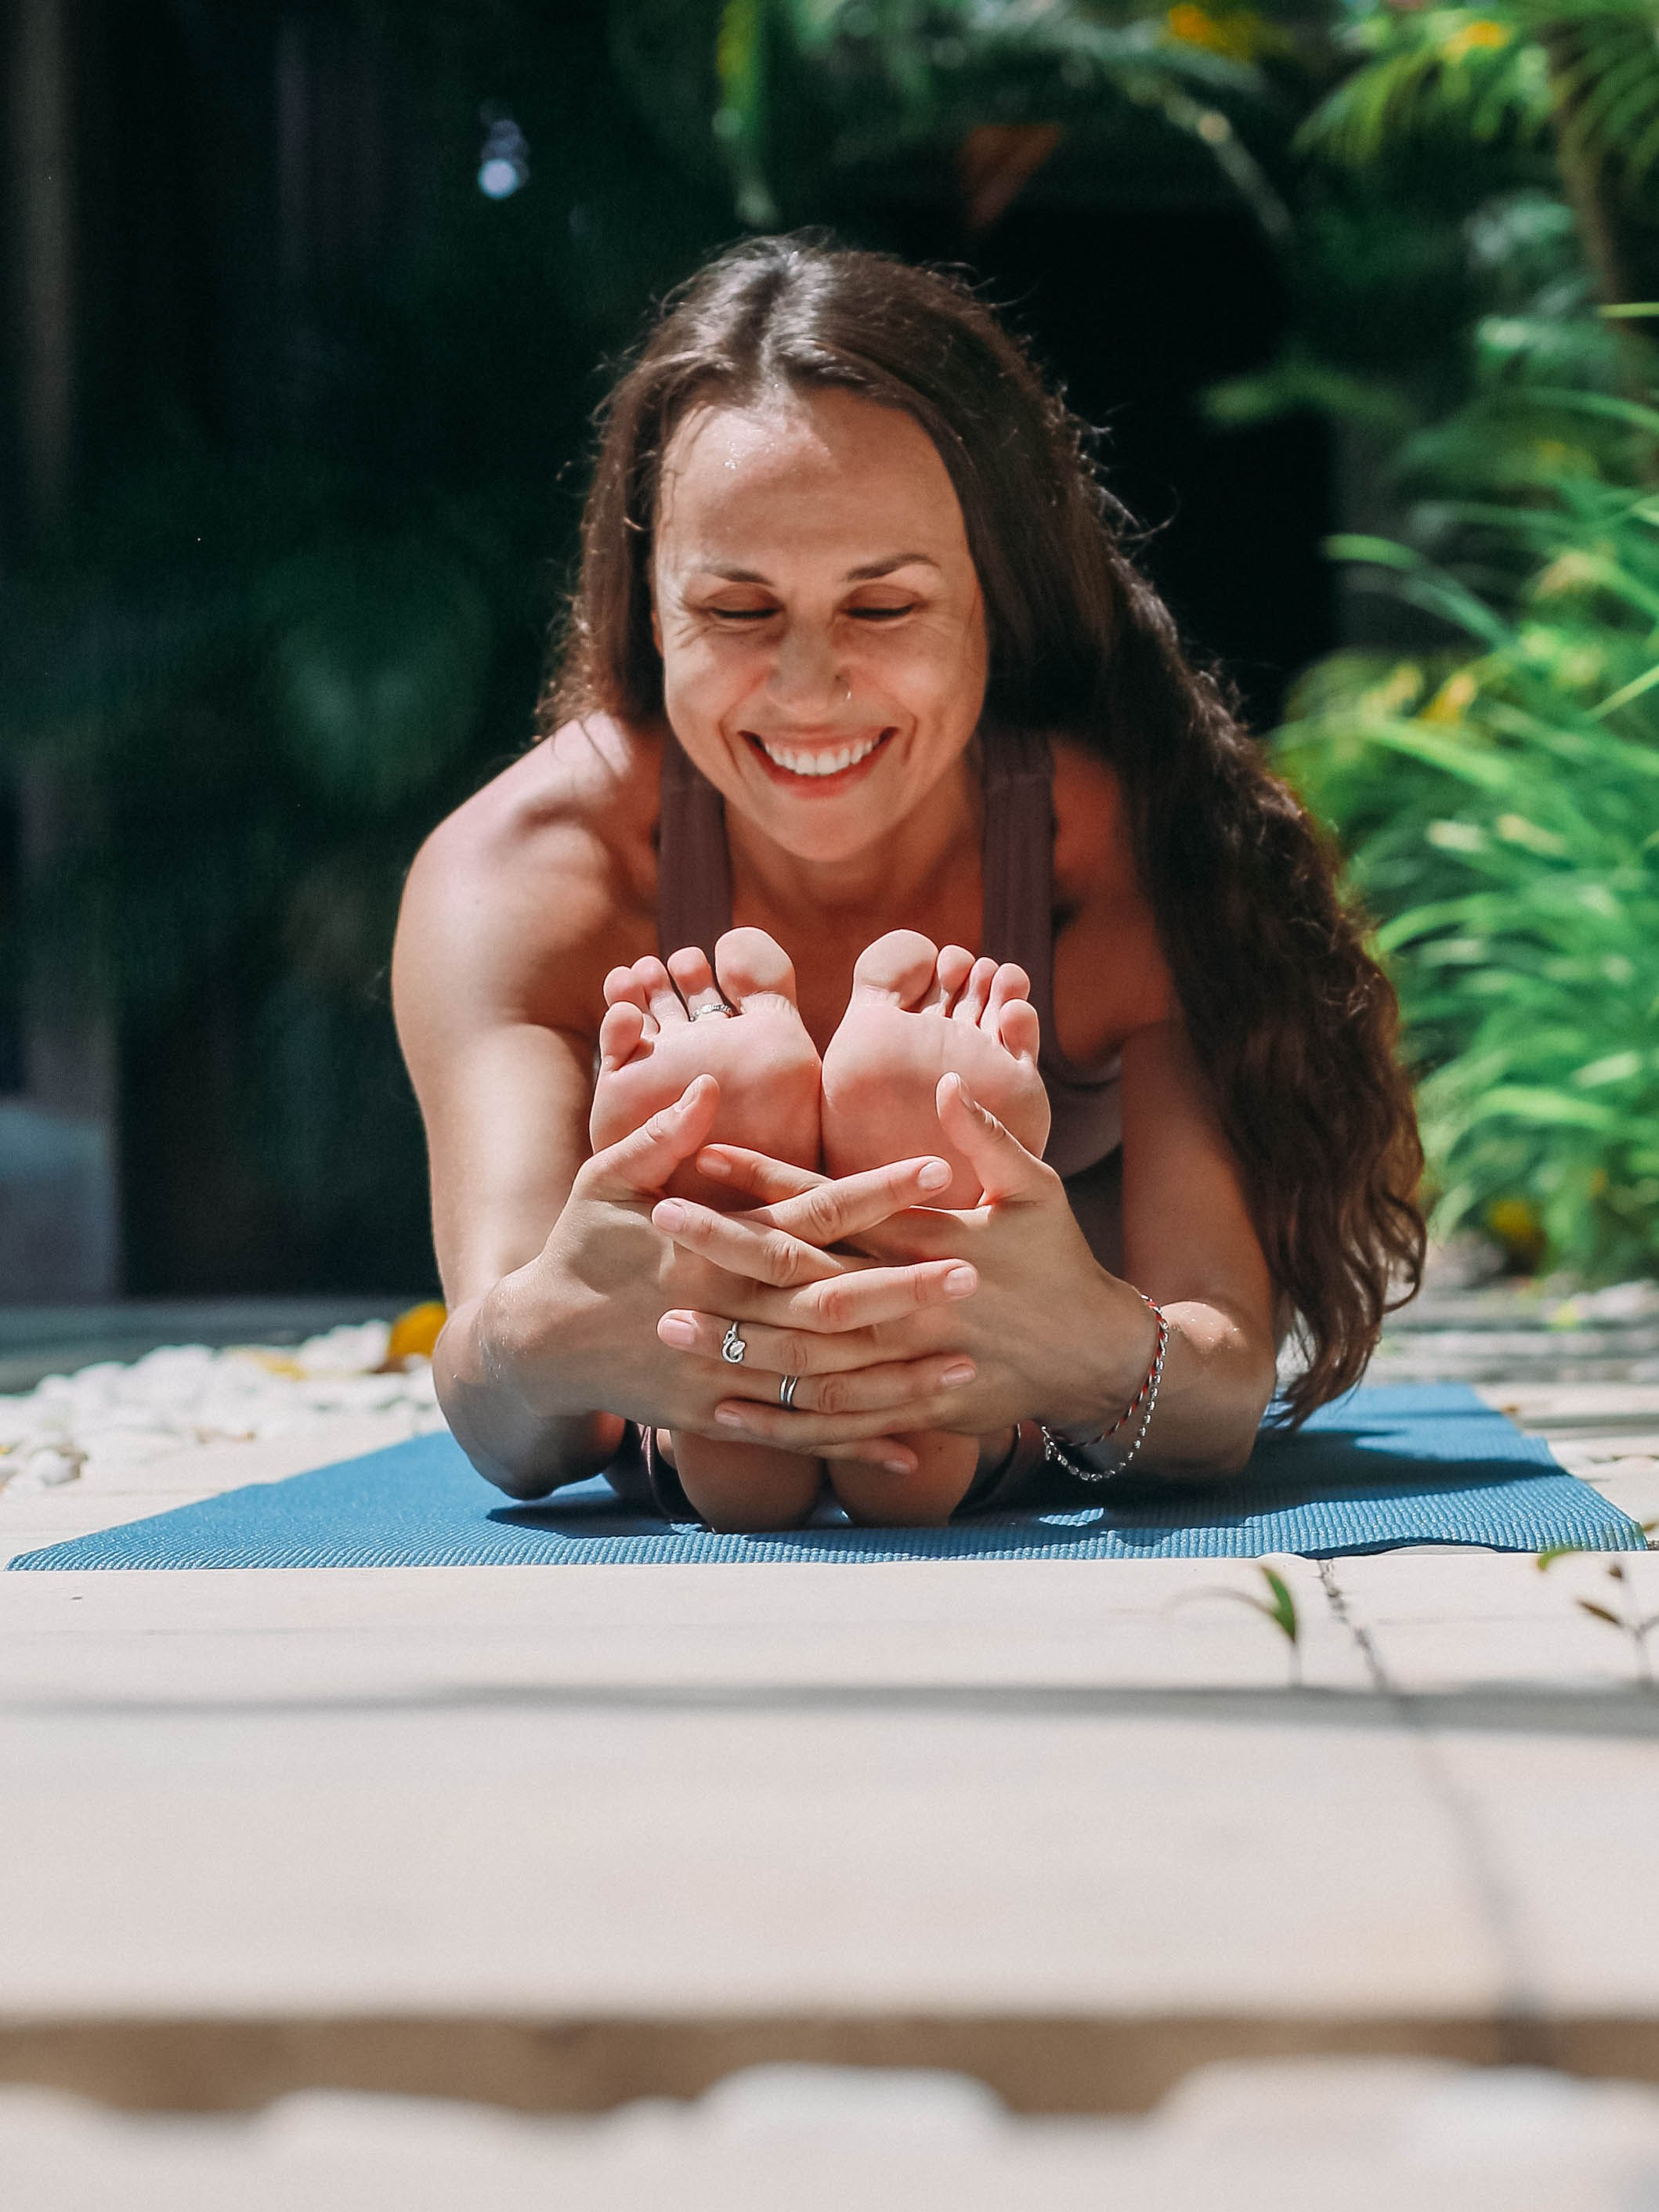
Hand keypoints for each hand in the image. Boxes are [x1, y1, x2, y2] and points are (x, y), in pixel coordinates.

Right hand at [488, 1077, 978, 1471]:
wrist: (536, 1345)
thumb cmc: (577, 1250)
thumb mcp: (603, 1180)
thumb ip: (659, 1136)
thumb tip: (708, 1086)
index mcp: (706, 1247)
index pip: (809, 1216)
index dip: (875, 1193)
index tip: (936, 1170)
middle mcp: (722, 1312)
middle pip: (829, 1301)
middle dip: (903, 1287)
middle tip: (972, 1271)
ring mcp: (721, 1372)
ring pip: (824, 1377)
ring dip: (895, 1371)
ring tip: (964, 1362)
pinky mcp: (719, 1416)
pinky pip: (797, 1435)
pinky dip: (855, 1443)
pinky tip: (915, 1446)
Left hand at [655, 1074, 1154, 1449]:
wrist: (1097, 1357)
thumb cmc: (1062, 1261)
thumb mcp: (1037, 1187)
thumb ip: (988, 1136)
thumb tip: (945, 1082)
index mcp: (932, 1238)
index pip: (833, 1205)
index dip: (765, 1181)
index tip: (703, 1159)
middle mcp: (912, 1300)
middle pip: (803, 1277)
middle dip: (728, 1251)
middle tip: (658, 1227)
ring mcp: (911, 1362)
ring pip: (808, 1355)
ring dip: (738, 1339)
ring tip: (670, 1320)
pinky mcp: (914, 1409)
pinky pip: (837, 1419)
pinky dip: (780, 1418)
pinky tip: (725, 1411)